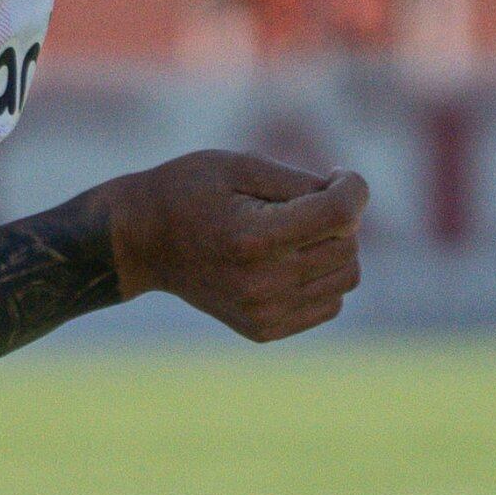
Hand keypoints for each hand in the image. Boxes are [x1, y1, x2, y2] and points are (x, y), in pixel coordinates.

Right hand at [100, 152, 368, 340]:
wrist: (143, 242)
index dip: (352, 188)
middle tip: (305, 200)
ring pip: (347, 277)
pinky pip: (330, 303)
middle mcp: (262, 284)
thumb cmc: (190, 191)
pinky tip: (291, 258)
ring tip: (298, 230)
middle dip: (340, 216)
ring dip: (336, 247)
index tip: (339, 174)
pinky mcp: (265, 329)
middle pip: (348, 245)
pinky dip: (323, 277)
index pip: (339, 216)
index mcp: (254, 239)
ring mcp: (264, 313)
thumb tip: (352, 205)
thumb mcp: (240, 165)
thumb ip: (301, 183)